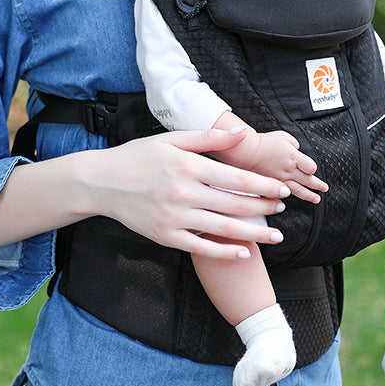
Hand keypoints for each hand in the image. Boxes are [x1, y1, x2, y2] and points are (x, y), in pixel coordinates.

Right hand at [83, 128, 291, 259]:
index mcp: (188, 167)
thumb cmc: (138, 157)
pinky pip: (201, 248)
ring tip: (276, 235)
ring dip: (254, 233)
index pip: (236, 179)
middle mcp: (183, 193)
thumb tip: (241, 132)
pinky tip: (244, 252)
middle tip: (282, 207)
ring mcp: (175, 218)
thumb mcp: (172, 140)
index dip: (263, 186)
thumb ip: (208, 138)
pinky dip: (224, 253)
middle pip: (234, 204)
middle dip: (264, 207)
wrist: (102, 183)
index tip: (281, 189)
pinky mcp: (166, 237)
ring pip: (223, 228)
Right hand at [248, 130, 328, 203]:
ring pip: (299, 190)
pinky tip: (294, 198)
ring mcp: (281, 179)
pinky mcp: (272, 184)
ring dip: (309, 195)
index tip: (310, 168)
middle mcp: (289, 169)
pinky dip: (291, 197)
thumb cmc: (264, 142)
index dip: (312, 168)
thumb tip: (297, 151)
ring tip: (316, 199)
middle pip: (308, 180)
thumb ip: (294, 144)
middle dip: (318, 185)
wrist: (247, 151)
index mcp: (293, 156)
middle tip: (324, 188)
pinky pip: (285, 193)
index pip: (311, 167)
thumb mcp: (283, 136)